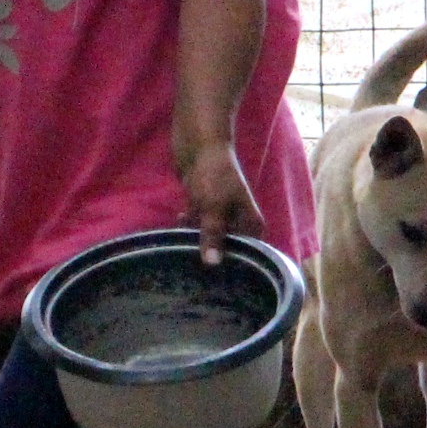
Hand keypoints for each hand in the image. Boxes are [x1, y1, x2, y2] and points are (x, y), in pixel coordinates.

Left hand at [178, 141, 263, 267]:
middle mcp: (239, 220)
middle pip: (229, 247)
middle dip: (214, 257)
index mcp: (251, 222)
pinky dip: (188, 230)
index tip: (222, 284)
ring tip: (183, 261)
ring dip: (198, 244)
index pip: (250, 254)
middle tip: (196, 278)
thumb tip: (213, 264)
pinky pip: (196, 225)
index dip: (238, 268)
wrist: (198, 143)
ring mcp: (220, 213)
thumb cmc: (213, 175)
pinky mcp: (202, 206)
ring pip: (210, 236)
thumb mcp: (214, 208)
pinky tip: (175, 238)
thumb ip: (213, 236)